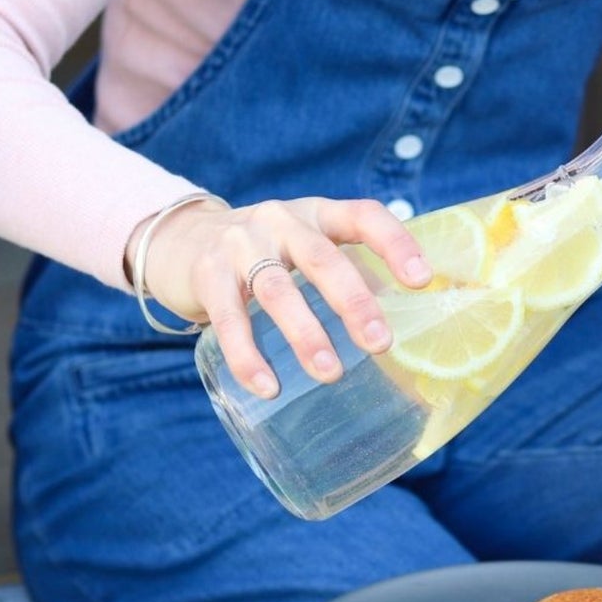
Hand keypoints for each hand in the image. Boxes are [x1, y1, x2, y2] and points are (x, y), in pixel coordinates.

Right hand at [128, 196, 430, 397]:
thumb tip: (408, 339)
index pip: (364, 216)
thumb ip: (349, 278)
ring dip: (306, 334)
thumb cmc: (267, 256)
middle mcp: (281, 222)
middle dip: (355, 303)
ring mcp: (240, 245)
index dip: (395, 243)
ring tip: (330, 374)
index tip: (422, 280)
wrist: (179, 240)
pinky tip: (266, 387)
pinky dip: (248, 356)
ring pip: (278, 290)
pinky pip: (229, 319)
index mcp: (318, 214)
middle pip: (323, 259)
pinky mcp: (206, 275)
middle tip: (380, 344)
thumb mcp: (306, 250)